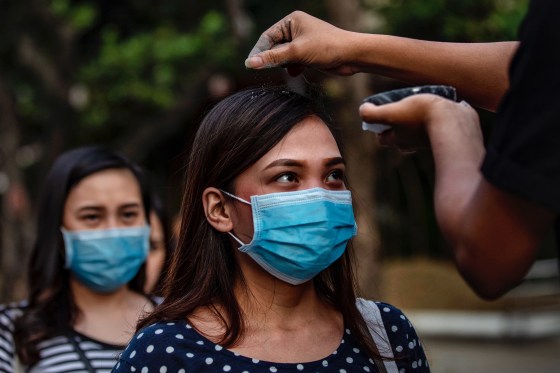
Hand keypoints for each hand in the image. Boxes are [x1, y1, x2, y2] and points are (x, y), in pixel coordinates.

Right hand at [245, 11, 359, 75]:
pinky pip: (292, 61)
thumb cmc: (326, 48)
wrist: (352, 56)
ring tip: (288, 68)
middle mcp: (296, 28)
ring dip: (283, 64)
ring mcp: (302, 42)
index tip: (250, 65)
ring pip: (283, 56)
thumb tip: (250, 63)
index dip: (258, 51)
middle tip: (266, 69)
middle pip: (274, 46)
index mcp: (292, 20)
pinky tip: (297, 71)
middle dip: (272, 58)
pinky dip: (292, 68)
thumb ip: (273, 58)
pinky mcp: (308, 54)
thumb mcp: (296, 52)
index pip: (267, 36)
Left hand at [359, 94, 480, 151]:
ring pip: (417, 130)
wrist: (454, 121)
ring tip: (420, 102)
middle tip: (400, 107)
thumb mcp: (391, 113)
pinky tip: (438, 105)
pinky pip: (436, 125)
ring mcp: (430, 139)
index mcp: (399, 141)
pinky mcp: (446, 131)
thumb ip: (373, 114)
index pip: (383, 138)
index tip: (382, 112)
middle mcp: (413, 144)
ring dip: (416, 119)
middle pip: (399, 135)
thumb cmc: (421, 115)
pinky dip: (434, 117)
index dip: (379, 126)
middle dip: (397, 124)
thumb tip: (363, 110)